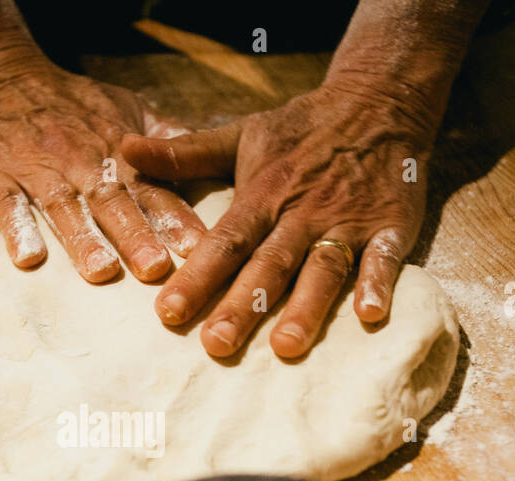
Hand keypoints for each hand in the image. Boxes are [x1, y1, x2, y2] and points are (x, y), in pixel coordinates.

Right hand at [0, 66, 206, 282]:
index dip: (175, 218)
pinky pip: (6, 205)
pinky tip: (28, 257)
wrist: (0, 77)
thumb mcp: (125, 107)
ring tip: (100, 269)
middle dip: (135, 235)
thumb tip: (210, 156)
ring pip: (63, 207)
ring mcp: (37, 171)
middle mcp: (81, 163)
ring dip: (82, 239)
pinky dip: (17, 229)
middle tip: (155, 268)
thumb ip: (166, 138)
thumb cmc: (71, 102)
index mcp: (117, 153)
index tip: (199, 248)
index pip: (153, 189)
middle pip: (112, 203)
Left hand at [121, 79, 436, 357]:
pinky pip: (386, 258)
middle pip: (269, 265)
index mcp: (263, 194)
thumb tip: (123, 150)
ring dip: (306, 307)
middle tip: (216, 345)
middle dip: (243, 306)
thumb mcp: (240, 135)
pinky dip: (379, 283)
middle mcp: (302, 212)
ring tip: (286, 346)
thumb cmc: (301, 128)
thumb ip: (183, 155)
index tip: (168, 314)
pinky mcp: (391, 225)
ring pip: (323, 268)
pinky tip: (369, 315)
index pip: (224, 242)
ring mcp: (347, 221)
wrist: (379, 99)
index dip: (197, 278)